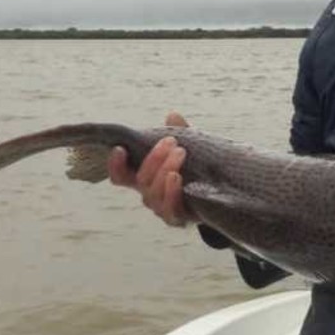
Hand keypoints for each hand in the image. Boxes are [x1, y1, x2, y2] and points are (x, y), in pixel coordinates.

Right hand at [107, 111, 197, 225]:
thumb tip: (173, 115)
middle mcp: (149, 195)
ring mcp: (161, 208)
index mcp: (145, 178)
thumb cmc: (197, 168)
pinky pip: (170, 210)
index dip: (115, 164)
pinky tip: (177, 178)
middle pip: (141, 180)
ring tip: (179, 153)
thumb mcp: (190, 148)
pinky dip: (171, 193)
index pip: (121, 175)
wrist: (220, 195)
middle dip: (154, 159)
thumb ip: (181, 133)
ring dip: (164, 171)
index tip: (120, 148)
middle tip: (171, 141)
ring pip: (153, 193)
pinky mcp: (177, 218)